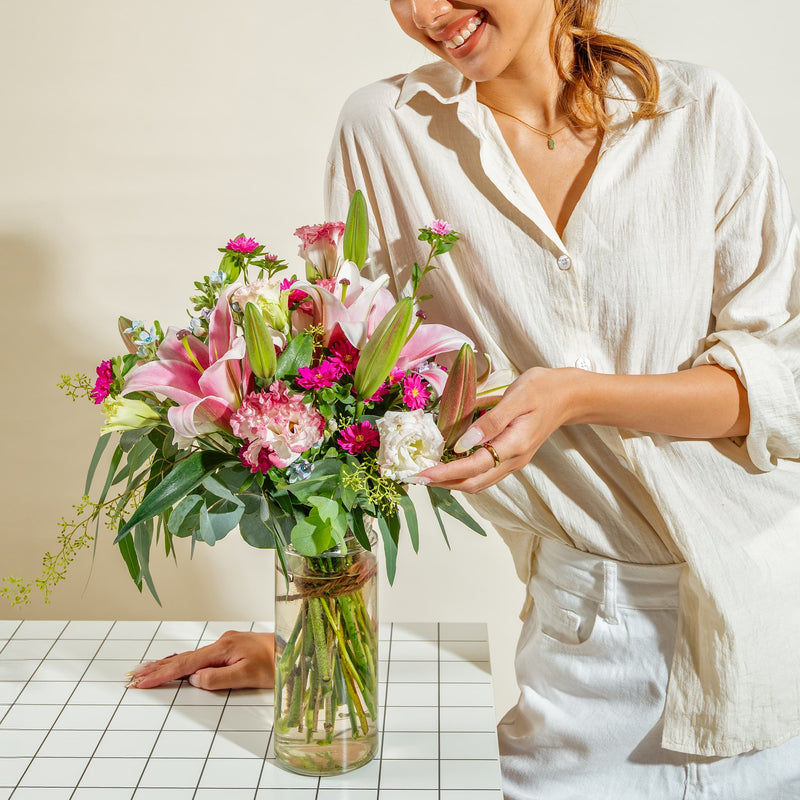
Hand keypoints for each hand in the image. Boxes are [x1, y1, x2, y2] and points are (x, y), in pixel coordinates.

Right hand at [126, 630, 274, 690]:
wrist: (294, 648)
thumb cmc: (275, 663)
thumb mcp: (247, 676)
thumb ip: (218, 678)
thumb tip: (194, 679)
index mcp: (222, 650)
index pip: (184, 665)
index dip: (160, 674)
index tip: (140, 681)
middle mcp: (221, 644)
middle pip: (182, 658)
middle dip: (157, 667)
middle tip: (133, 675)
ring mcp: (226, 644)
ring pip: (190, 656)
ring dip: (168, 664)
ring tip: (147, 670)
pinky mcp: (231, 648)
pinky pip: (201, 656)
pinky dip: (184, 661)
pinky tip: (178, 664)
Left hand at [420, 367, 577, 492]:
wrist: (569, 395)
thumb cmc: (543, 389)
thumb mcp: (517, 397)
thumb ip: (490, 421)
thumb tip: (463, 443)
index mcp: (515, 445)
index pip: (474, 467)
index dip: (446, 473)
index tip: (422, 473)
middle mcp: (514, 460)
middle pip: (474, 483)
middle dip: (444, 483)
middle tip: (417, 476)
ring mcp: (514, 461)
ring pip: (479, 483)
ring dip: (452, 482)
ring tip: (428, 473)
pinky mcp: (512, 457)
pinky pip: (485, 473)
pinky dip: (464, 474)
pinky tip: (448, 464)